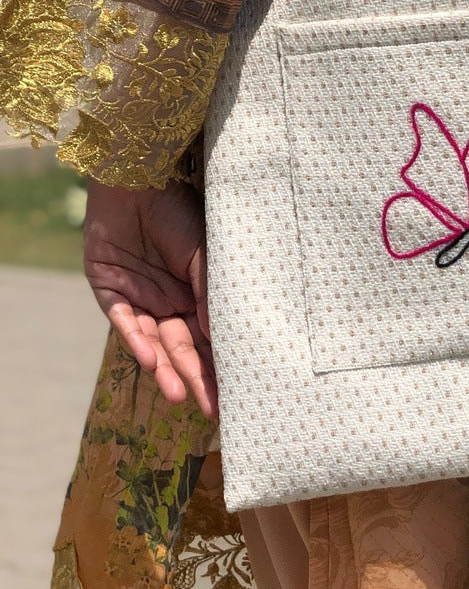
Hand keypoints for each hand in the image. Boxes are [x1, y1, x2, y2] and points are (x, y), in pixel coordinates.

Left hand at [83, 179, 217, 419]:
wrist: (138, 178)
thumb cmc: (178, 211)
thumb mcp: (207, 254)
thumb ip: (212, 294)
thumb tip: (224, 337)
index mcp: (194, 295)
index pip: (209, 338)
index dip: (222, 365)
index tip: (239, 393)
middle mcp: (167, 302)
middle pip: (182, 348)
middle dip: (197, 379)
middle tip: (212, 410)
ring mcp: (138, 299)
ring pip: (154, 344)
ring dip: (166, 371)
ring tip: (181, 397)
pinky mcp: (109, 291)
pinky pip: (123, 323)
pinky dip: (137, 342)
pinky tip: (151, 361)